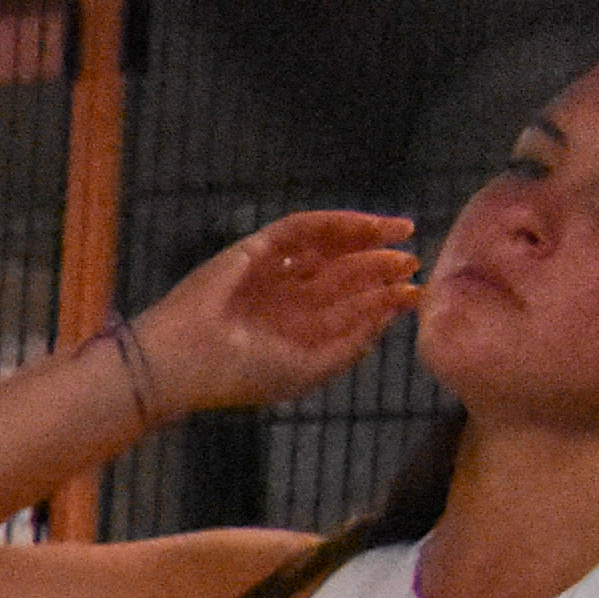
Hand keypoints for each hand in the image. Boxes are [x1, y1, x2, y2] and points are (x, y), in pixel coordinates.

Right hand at [126, 210, 418, 416]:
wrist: (185, 360)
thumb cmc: (239, 375)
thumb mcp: (307, 371)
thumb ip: (347, 347)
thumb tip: (384, 319)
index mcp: (291, 331)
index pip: (341, 308)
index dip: (379, 298)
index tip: (413, 293)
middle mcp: (283, 299)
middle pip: (339, 274)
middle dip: (377, 267)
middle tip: (411, 264)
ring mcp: (269, 271)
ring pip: (325, 247)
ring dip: (364, 238)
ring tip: (402, 234)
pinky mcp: (255, 248)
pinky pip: (303, 228)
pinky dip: (338, 223)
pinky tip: (370, 226)